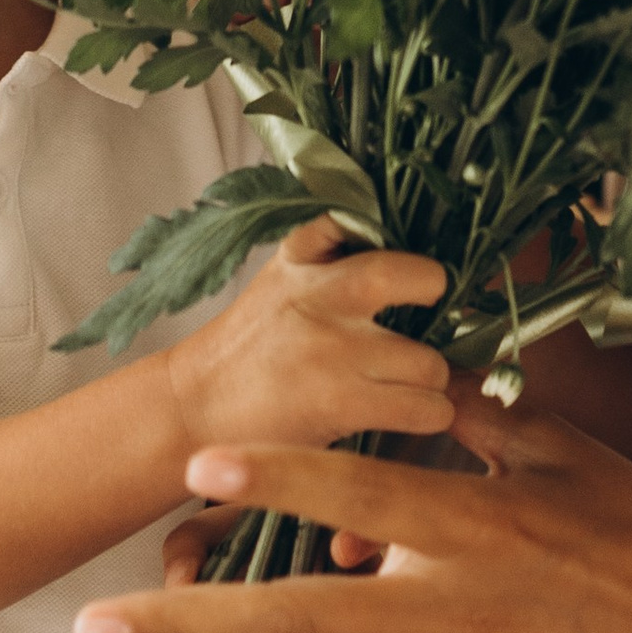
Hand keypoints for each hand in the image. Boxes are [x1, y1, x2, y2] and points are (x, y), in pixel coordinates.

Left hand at [78, 379, 631, 632]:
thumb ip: (473, 418)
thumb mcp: (564, 454)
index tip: (196, 467)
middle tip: (87, 625)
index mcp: (471, 525)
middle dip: (182, 623)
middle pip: (290, 619)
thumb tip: (405, 373)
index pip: (356, 497)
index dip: (275, 482)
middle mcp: (441, 614)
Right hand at [160, 216, 451, 476]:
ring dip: (429, 380)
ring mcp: (335, 348)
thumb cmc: (248, 350)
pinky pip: (426, 407)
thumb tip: (402, 239)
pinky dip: (426, 415)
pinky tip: (403, 412)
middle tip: (429, 319)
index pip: (367, 217)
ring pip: (432, 362)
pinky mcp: (343, 401)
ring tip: (405, 384)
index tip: (409, 266)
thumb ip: (330, 251)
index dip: (397, 236)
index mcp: (305, 256)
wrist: (194, 411)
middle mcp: (323, 293)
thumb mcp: (280, 280)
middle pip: (423, 278)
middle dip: (436, 301)